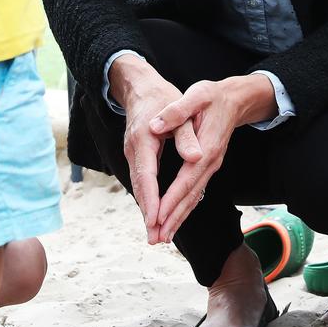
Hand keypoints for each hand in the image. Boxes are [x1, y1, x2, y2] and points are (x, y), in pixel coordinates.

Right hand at [109, 55, 201, 243]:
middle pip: (140, 187)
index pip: (147, 175)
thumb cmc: (162, 95)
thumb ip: (186, 133)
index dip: (151, 200)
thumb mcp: (179, 107)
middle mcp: (134, 149)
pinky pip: (141, 181)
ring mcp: (132, 153)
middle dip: (148, 214)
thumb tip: (195, 157)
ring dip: (147, 210)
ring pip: (139, 186)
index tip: (156, 221)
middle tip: (156, 240)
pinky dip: (146, 198)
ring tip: (156, 234)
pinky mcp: (136, 154)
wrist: (140, 86)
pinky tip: (153, 212)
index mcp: (145, 139)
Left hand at [148, 73, 276, 241]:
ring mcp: (211, 166)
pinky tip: (174, 218)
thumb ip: (177, 111)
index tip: (157, 218)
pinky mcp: (208, 166)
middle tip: (157, 238)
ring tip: (162, 236)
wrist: (234, 99)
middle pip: (190, 196)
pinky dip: (184, 207)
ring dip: (178, 218)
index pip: (186, 180)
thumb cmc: (212, 96)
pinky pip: (195, 192)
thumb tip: (157, 126)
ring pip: (193, 198)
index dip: (171, 200)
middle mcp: (210, 162)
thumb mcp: (195, 96)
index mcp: (206, 147)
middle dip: (173, 218)